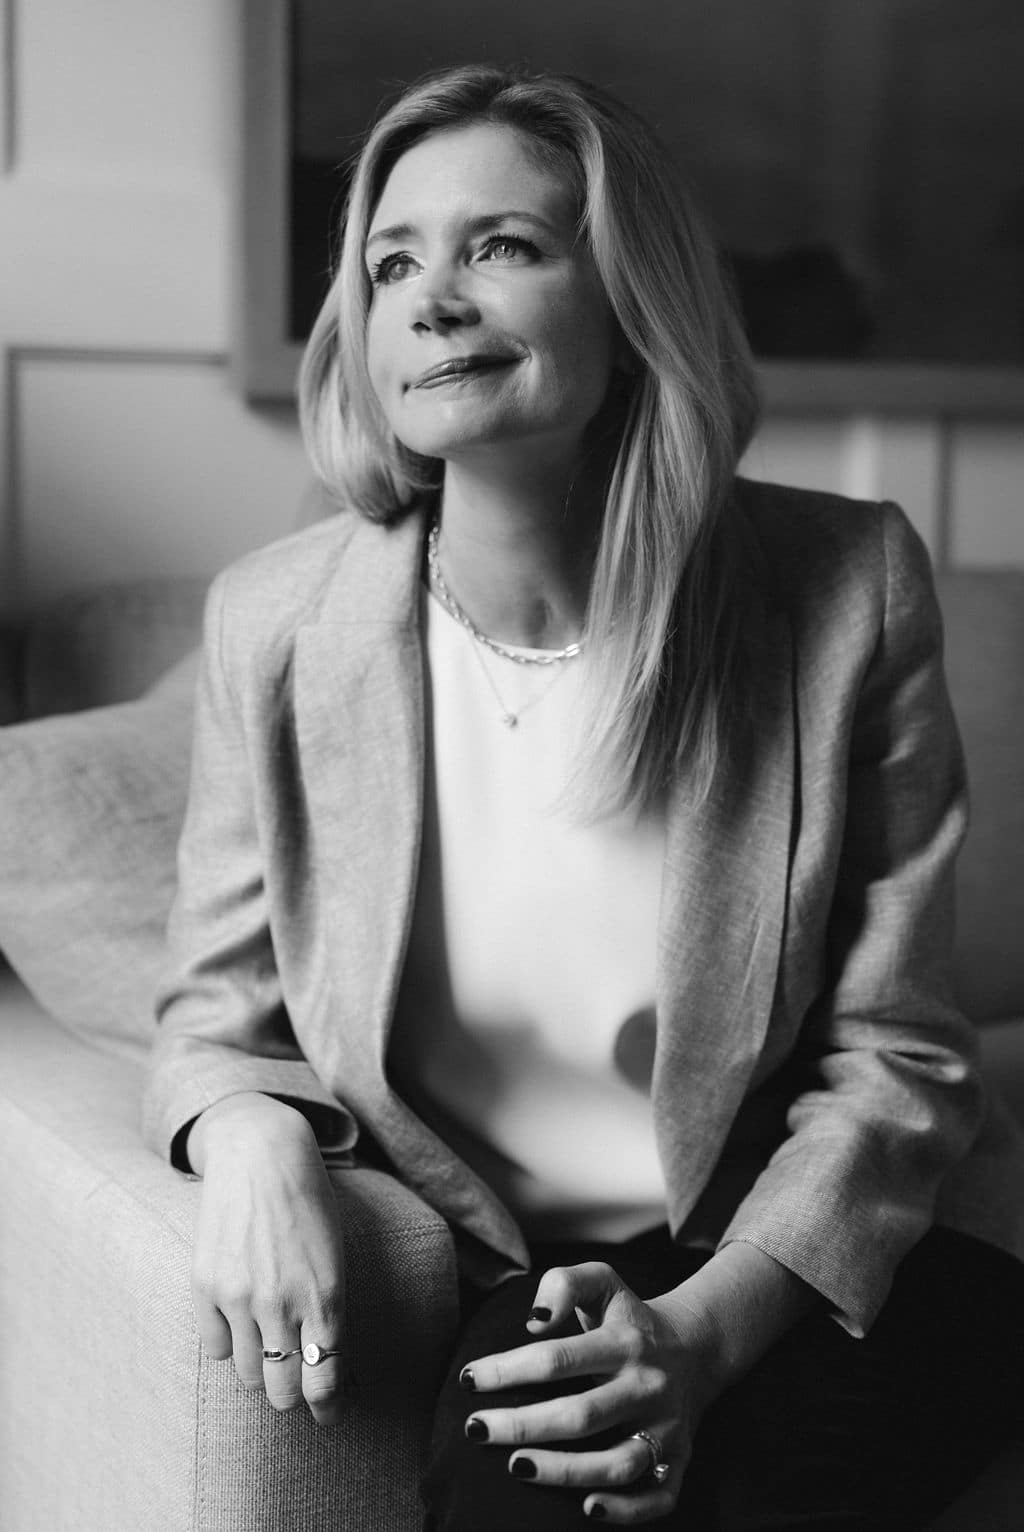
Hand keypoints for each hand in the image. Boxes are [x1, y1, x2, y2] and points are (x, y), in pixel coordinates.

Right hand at [188, 1092, 347, 1424]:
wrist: (261, 1153)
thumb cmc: (309, 1203)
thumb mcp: (335, 1255)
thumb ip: (330, 1309)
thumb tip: (322, 1362)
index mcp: (326, 1295)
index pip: (324, 1378)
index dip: (326, 1406)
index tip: (327, 1415)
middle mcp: (282, 1302)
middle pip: (284, 1387)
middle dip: (291, 1395)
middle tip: (293, 1387)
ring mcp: (240, 1296)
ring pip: (248, 1373)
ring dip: (260, 1371)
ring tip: (266, 1354)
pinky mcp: (206, 1285)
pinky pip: (213, 1349)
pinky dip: (226, 1347)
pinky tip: (236, 1330)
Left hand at [459, 1260, 725, 1523]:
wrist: (696, 1349)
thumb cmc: (627, 1318)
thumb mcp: (602, 1282)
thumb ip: (564, 1284)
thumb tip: (534, 1322)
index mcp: (625, 1342)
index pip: (558, 1359)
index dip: (508, 1370)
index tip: (468, 1379)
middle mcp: (647, 1386)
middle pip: (581, 1415)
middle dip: (522, 1425)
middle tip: (476, 1429)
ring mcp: (666, 1428)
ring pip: (617, 1462)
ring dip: (563, 1471)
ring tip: (515, 1467)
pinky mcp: (679, 1461)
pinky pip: (658, 1497)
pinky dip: (625, 1510)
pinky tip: (586, 1507)